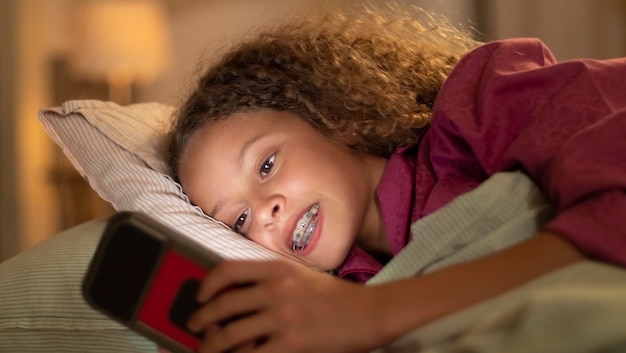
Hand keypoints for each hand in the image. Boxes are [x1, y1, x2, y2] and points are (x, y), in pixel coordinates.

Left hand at [187, 260, 392, 352]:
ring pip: (229, 334)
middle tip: (194, 326)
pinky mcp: (290, 344)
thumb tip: (235, 297)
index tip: (200, 295)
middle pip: (223, 304)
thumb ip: (270, 280)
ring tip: (206, 348)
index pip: (228, 269)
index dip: (207, 283)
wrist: (368, 313)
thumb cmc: (335, 296)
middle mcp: (276, 290)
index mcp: (277, 269)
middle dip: (201, 319)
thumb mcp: (300, 276)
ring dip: (210, 344)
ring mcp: (282, 317)